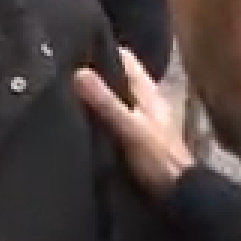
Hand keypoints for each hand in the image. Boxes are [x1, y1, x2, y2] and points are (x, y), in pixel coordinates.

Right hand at [73, 46, 193, 198]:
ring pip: (116, 97)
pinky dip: (100, 115)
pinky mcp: (136, 138)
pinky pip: (114, 118)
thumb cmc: (158, 159)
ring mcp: (142, 119)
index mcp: (148, 91)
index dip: (102, 49)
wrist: (179, 194)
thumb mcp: (129, 128)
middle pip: (118, 77)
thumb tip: (78, 72)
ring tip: (65, 93)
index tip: (74, 47)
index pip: (124, 58)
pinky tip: (82, 121)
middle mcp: (146, 100)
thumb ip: (105, 102)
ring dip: (97, 95)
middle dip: (94, 72)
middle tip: (62, 71)